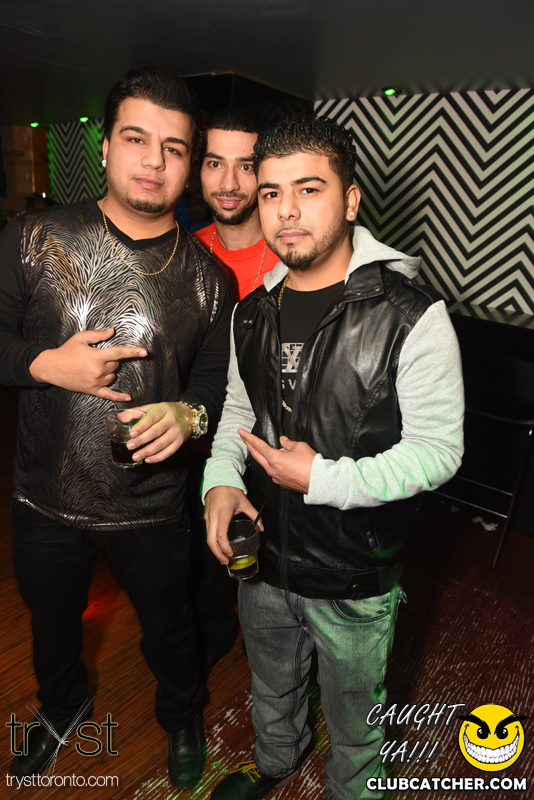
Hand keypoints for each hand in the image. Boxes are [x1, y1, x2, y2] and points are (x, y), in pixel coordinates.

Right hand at [29, 328, 146, 400]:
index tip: (145, 352)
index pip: (119, 353)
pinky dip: (119, 396)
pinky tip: (128, 398)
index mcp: (96, 356)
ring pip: (112, 377)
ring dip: (108, 372)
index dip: (133, 352)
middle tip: (97, 357)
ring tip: (93, 367)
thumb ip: (98, 335)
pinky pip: (108, 395)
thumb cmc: (66, 351)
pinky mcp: (92, 390)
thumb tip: (112, 331)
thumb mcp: (81, 338)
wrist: (51, 367)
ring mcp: (95, 382)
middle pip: (115, 365)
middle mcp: (98, 370)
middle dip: (110, 360)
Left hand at [126, 401, 192, 462]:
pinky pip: (169, 452)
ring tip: (136, 456)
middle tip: (130, 446)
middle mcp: (171, 421)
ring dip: (147, 451)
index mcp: (163, 410)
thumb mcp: (154, 407)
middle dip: (142, 440)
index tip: (132, 433)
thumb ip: (137, 412)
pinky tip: (148, 459)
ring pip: (161, 444)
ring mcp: (177, 432)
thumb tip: (120, 417)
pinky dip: (158, 457)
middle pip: (156, 432)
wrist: (189, 414)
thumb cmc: (168, 411)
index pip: (151, 418)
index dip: (141, 426)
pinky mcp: (180, 442)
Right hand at [204, 486, 261, 563]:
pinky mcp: (206, 518)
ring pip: (208, 538)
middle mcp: (213, 517)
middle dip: (218, 553)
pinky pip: (208, 533)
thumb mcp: (245, 503)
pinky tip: (220, 547)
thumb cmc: (232, 491)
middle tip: (226, 561)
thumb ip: (255, 516)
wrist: (218, 480)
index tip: (231, 553)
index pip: (220, 535)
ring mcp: (208, 518)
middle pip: (211, 541)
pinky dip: (213, 542)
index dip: (225, 547)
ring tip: (223, 557)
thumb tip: (262, 528)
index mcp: (223, 514)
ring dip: (215, 550)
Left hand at [238, 429, 315, 492]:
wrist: (319, 482)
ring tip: (266, 448)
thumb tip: (282, 441)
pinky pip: (273, 471)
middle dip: (249, 445)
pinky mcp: (281, 483)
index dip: (248, 437)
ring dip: (263, 455)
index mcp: (274, 458)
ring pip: (265, 464)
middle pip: (256, 455)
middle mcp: (272, 469)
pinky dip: (273, 464)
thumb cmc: (310, 464)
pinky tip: (278, 461)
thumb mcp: (300, 446)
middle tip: (244, 438)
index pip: (258, 445)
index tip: (241, 432)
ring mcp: (276, 477)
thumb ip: (288, 443)